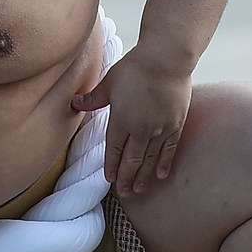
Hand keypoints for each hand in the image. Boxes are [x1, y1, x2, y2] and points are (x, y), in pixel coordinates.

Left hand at [72, 49, 192, 196]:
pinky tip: (160, 175)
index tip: (109, 180)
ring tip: (139, 189)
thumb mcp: (108, 83)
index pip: (114, 150)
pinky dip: (164, 163)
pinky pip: (169, 149)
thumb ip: (92, 98)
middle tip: (124, 193)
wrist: (167, 59)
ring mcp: (160, 128)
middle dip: (126, 177)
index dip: (112, 166)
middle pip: (132, 159)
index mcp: (121, 120)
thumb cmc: (135, 68)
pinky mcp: (176, 124)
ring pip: (150, 158)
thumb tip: (74, 103)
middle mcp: (141, 129)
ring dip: (144, 176)